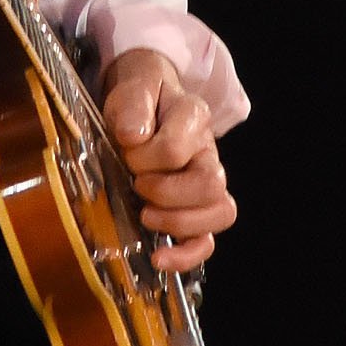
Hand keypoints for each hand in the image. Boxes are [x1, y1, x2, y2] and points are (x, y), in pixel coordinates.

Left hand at [100, 49, 234, 271]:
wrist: (144, 103)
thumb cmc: (140, 99)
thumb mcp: (133, 88)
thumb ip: (134, 104)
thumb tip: (134, 136)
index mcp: (195, 118)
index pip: (178, 148)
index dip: (146, 156)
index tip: (125, 149)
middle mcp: (208, 154)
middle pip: (210, 185)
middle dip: (166, 192)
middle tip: (137, 184)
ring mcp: (206, 185)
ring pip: (220, 214)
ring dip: (178, 222)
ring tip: (145, 215)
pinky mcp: (195, 211)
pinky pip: (207, 242)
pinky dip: (186, 255)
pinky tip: (159, 258)